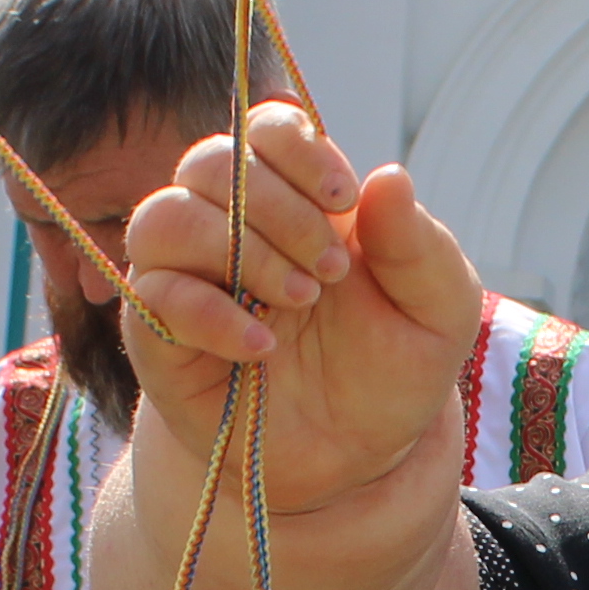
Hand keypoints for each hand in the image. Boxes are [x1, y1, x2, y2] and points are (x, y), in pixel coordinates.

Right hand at [116, 103, 484, 516]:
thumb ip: (418, 243)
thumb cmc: (391, 372)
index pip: (263, 128)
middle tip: (333, 270)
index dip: (296, 147)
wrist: (359, 461)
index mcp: (295, 200)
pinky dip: (207, 313)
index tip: (342, 198)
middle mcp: (231, 227)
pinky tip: (262, 345)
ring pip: (161, 218)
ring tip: (299, 298)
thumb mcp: (438, 310)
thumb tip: (386, 176)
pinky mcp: (160, 340)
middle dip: (277, 207)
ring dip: (236, 248)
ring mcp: (188, 280)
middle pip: (209, 162)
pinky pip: (150, 298)